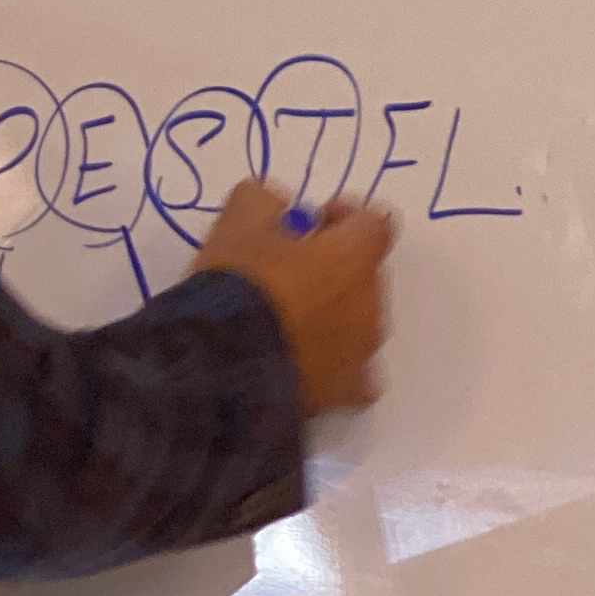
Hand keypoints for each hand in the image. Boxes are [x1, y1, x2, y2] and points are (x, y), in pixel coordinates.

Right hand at [195, 183, 394, 415]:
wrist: (220, 362)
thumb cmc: (238, 283)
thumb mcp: (240, 218)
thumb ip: (267, 201)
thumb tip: (279, 210)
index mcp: (356, 257)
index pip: (374, 223)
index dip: (344, 217)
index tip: (310, 223)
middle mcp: (371, 304)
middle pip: (364, 275)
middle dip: (334, 269)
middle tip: (287, 273)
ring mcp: (361, 354)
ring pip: (357, 325)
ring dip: (332, 316)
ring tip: (284, 323)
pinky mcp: (342, 394)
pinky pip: (352, 375)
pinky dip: (333, 365)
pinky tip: (302, 362)